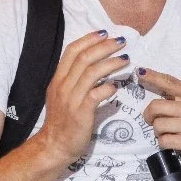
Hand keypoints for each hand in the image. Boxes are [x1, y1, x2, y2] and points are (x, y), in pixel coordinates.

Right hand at [37, 30, 132, 163]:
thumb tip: (94, 68)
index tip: (104, 33)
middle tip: (121, 42)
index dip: (88, 39)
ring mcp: (71, 99)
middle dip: (104, 47)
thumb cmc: (62, 122)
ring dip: (111, 63)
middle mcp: (63, 86)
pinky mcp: (81, 113)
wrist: (54, 146)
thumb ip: (75, 81)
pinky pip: (96, 95)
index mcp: (58, 79)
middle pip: (84, 58)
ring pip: (92, 73)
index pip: (72, 51)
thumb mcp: (63, 96)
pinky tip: (116, 86)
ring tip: (125, 59)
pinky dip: (108, 88)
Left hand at [141, 49, 180, 151]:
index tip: (140, 72)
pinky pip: (164, 141)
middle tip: (153, 118)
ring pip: (158, 125)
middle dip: (150, 114)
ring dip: (158, 131)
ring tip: (168, 131)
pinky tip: (173, 141)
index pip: (169, 82)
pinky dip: (165, 143)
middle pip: (156, 106)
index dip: (153, 77)